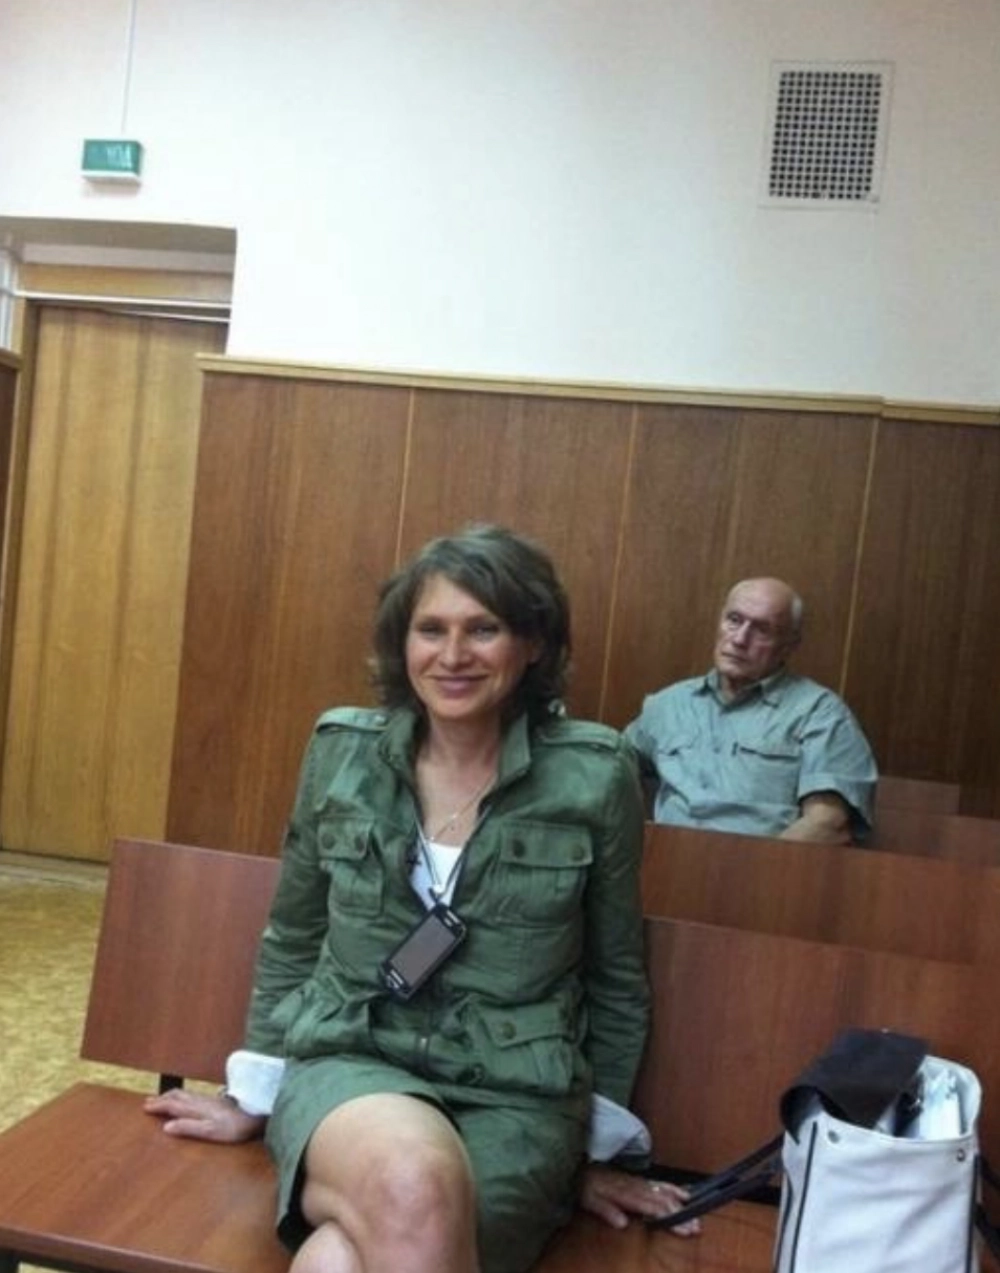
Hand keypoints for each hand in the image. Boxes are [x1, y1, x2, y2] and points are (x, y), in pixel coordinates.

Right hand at [144, 1088, 265, 1142]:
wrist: (256, 1114)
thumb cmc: (233, 1127)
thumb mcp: (210, 1131)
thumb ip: (189, 1128)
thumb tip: (166, 1127)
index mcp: (196, 1109)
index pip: (173, 1106)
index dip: (159, 1106)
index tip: (145, 1107)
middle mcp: (200, 1101)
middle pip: (177, 1096)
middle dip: (162, 1098)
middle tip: (148, 1101)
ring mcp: (208, 1099)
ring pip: (185, 1094)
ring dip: (171, 1095)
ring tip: (163, 1098)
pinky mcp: (216, 1101)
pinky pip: (193, 1095)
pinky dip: (183, 1096)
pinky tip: (187, 1099)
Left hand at [579, 1165, 700, 1235]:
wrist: (581, 1166)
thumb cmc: (585, 1186)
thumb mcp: (590, 1200)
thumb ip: (607, 1211)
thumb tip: (623, 1224)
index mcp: (626, 1194)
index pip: (653, 1207)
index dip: (670, 1218)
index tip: (684, 1228)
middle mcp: (636, 1186)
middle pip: (662, 1201)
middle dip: (680, 1214)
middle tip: (696, 1226)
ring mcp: (638, 1182)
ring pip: (663, 1191)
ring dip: (680, 1202)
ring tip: (695, 1212)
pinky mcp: (638, 1180)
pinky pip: (659, 1183)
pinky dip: (672, 1188)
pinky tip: (683, 1193)